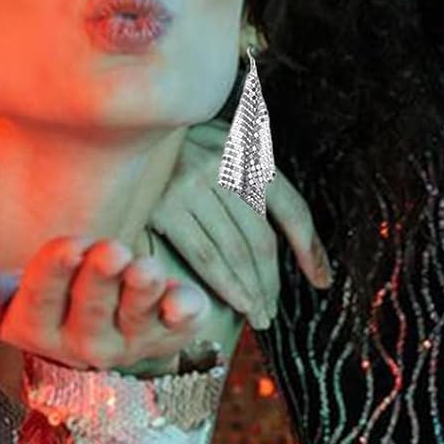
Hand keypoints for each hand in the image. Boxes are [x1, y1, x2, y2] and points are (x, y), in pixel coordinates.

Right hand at [0, 235, 211, 375]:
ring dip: (141, 292)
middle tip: (112, 250)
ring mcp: (129, 343)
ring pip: (135, 318)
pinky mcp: (168, 335)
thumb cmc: (47, 301)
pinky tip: (185, 301)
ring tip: (144, 267)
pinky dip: (185, 313)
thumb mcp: (4, 296)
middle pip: (91, 311)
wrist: (98, 333)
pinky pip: (180, 328)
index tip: (70, 245)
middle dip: (100, 279)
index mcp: (33, 330)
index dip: (54, 275)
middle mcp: (81, 347)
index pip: (38, 304)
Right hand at [148, 119, 331, 330]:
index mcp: (249, 151)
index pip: (292, 209)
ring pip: (234, 251)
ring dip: (251, 291)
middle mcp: (226, 165)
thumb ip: (253, 176)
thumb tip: (299, 233)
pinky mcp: (164, 205)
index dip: (310, 249)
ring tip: (259, 316)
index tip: (321, 279)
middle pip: (261, 238)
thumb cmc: (180, 145)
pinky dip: (225, 285)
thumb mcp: (223, 143)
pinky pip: (204, 255)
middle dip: (272, 282)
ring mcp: (193, 184)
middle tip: (273, 312)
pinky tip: (238, 304)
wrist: (121, 128)